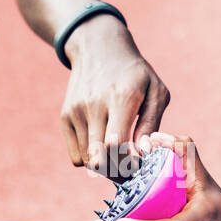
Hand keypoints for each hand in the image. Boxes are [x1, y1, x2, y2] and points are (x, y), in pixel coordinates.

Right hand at [59, 17, 170, 181]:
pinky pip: (76, 157)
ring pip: (88, 160)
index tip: (140, 166)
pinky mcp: (65, 117)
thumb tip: (143, 152)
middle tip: (131, 172)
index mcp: (121, 97)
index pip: (116, 143)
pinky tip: (103, 149)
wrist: (98, 47)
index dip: (128, 163)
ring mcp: (76, 111)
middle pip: (100, 156)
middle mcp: (94, 104)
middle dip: (118, 173)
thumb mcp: (155, 91)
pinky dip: (91, 160)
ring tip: (120, 160)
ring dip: (105, 168)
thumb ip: (152, 123)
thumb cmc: (135, 74)